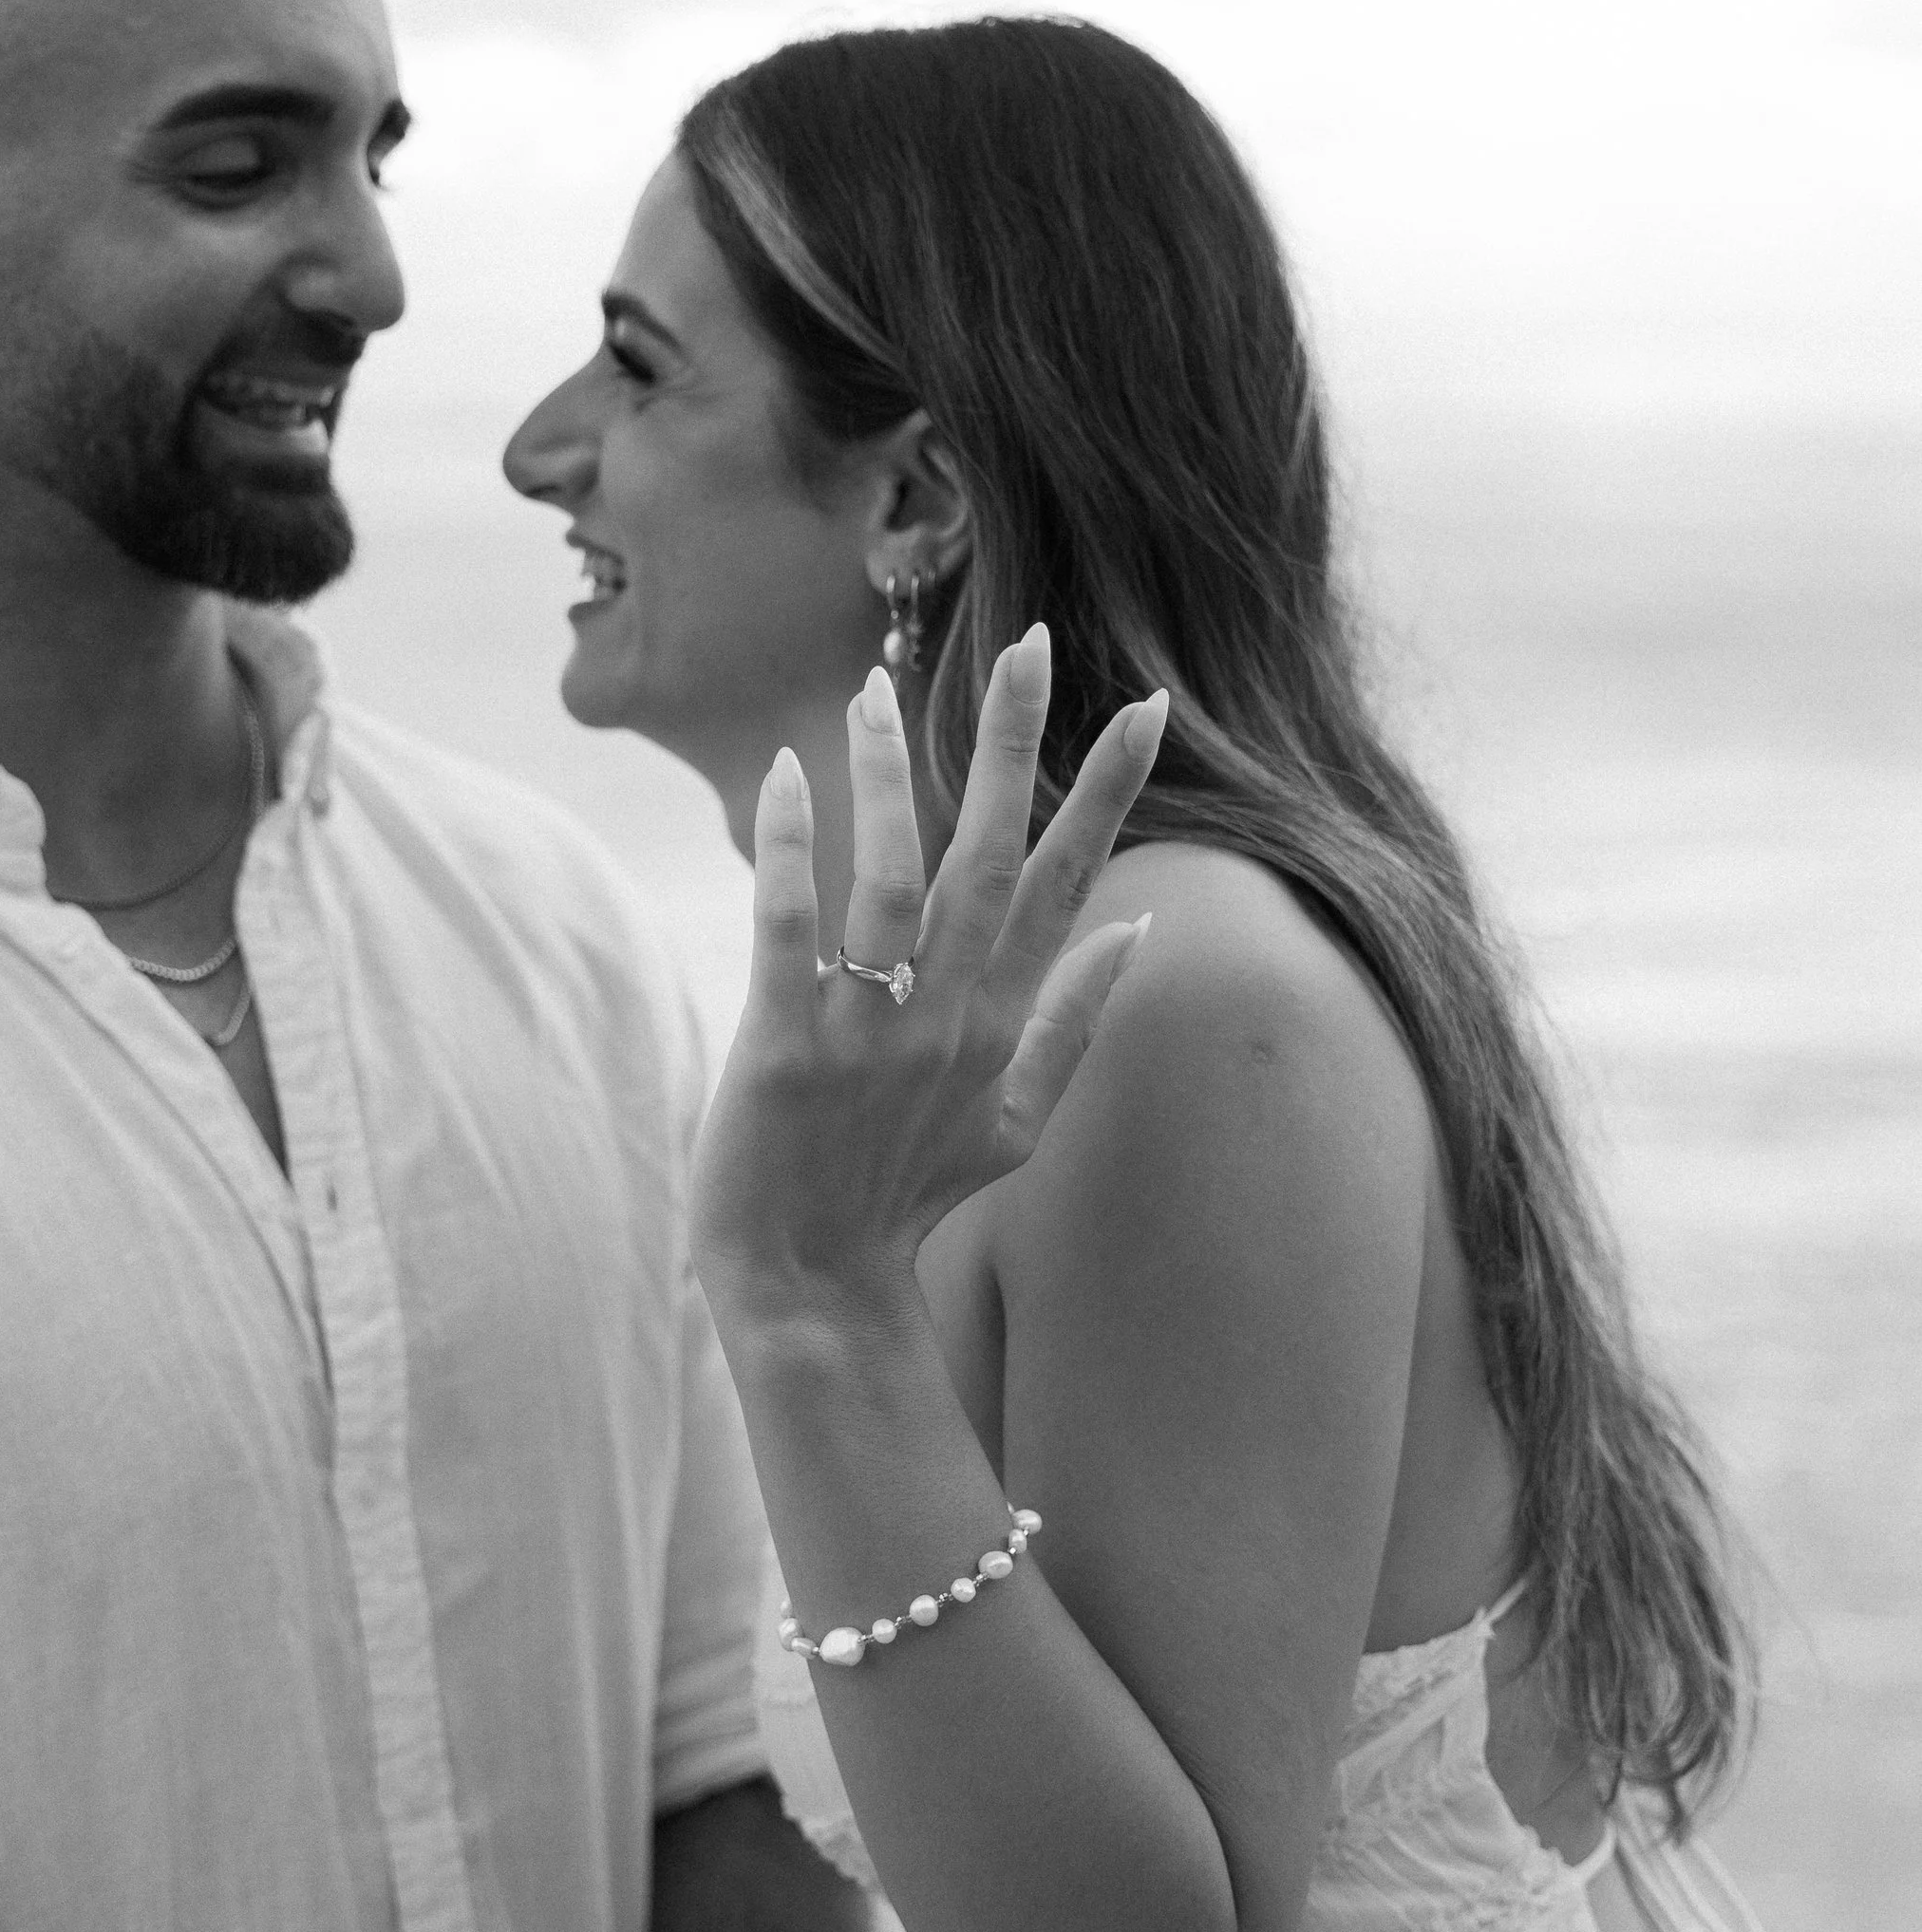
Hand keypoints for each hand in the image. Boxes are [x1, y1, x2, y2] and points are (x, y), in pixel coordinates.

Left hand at [693, 634, 1165, 1319]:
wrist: (812, 1290)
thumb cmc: (901, 1198)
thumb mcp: (1014, 1124)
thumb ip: (1074, 1024)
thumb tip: (1142, 930)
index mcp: (1001, 1022)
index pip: (1069, 884)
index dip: (1106, 793)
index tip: (1148, 706)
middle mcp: (947, 1017)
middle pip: (996, 858)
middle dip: (1019, 747)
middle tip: (1037, 641)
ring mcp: (868, 1031)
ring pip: (894, 878)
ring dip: (889, 777)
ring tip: (878, 685)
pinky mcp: (784, 1046)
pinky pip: (790, 930)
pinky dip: (789, 853)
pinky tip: (786, 777)